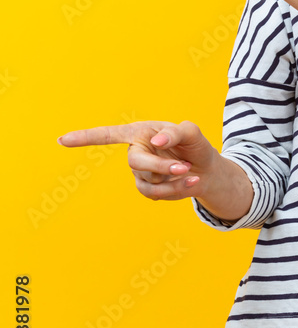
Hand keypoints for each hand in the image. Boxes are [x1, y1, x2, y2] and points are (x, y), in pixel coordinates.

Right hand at [56, 119, 222, 201]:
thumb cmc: (195, 145)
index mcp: (139, 132)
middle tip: (184, 167)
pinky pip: (156, 195)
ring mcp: (140, 173)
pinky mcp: (148, 189)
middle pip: (135, 162)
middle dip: (160, 167)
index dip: (84, 138)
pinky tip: (190, 181)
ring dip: (173, 179)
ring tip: (190, 171)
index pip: (107, 135)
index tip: (62, 140)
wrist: (206, 170)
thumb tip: (155, 141)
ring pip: (148, 182)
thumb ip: (175, 132)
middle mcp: (136, 151)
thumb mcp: (191, 133)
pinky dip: (176, 189)